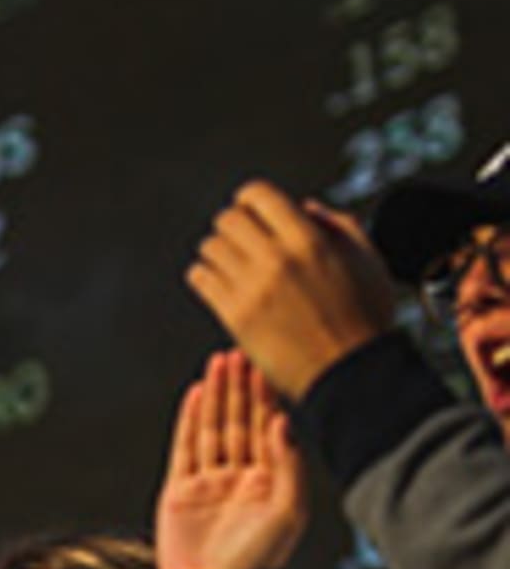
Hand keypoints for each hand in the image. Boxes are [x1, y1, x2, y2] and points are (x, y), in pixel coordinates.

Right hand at [155, 349, 308, 568]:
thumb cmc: (255, 564)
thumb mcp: (290, 512)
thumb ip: (288, 464)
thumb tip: (282, 423)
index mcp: (270, 483)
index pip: (266, 429)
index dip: (264, 397)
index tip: (263, 367)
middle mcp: (240, 478)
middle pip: (238, 422)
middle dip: (239, 388)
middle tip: (237, 355)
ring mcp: (209, 483)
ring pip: (212, 429)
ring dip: (216, 397)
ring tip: (217, 365)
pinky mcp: (181, 491)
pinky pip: (185, 448)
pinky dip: (189, 421)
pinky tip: (196, 398)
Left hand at [187, 182, 397, 401]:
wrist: (350, 373)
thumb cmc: (364, 321)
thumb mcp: (368, 261)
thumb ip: (338, 225)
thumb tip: (306, 206)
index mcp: (309, 240)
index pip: (258, 195)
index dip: (252, 199)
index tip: (253, 209)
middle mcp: (276, 259)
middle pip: (228, 219)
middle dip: (234, 225)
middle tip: (243, 239)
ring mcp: (252, 288)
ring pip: (210, 247)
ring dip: (219, 251)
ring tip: (233, 262)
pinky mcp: (234, 315)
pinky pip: (201, 278)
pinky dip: (206, 275)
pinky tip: (221, 282)